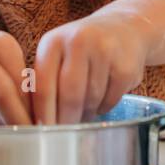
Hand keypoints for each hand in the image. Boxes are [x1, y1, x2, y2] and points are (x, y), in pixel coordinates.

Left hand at [33, 9, 152, 123]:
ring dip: (86, 113)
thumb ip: (45, 80)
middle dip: (66, 121)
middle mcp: (79, 42)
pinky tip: (101, 100)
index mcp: (54, 42)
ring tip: (83, 112)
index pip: (44, 86)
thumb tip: (38, 123)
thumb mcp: (58, 54)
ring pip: (91, 100)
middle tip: (64, 136)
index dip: (43, 114)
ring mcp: (105, 52)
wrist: (125, 28)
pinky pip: (110, 101)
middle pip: (70, 96)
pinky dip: (103, 108)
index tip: (42, 133)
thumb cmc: (83, 48)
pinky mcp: (126, 66)